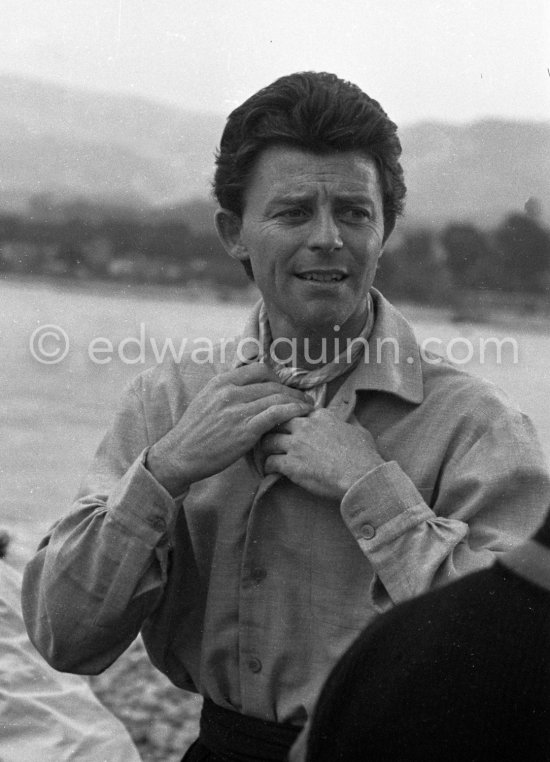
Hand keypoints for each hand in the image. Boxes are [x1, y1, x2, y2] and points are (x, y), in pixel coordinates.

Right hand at [147, 363, 312, 495]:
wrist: (181, 454)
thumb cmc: (195, 432)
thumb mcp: (207, 400)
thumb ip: (227, 391)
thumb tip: (249, 387)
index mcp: (221, 382)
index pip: (258, 369)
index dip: (276, 376)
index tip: (284, 386)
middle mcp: (230, 391)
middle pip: (271, 382)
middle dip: (291, 389)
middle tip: (302, 397)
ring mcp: (238, 409)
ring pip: (277, 396)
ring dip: (297, 400)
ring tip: (308, 406)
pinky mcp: (246, 429)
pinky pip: (277, 413)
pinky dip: (293, 411)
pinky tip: (302, 414)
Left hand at [260, 409, 383, 499]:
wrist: (361, 475)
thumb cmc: (364, 455)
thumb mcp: (359, 430)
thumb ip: (350, 421)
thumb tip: (351, 417)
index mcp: (321, 416)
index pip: (297, 411)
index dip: (291, 420)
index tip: (289, 428)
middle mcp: (305, 426)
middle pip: (277, 422)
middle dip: (273, 430)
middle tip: (271, 439)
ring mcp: (296, 444)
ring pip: (268, 440)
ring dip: (266, 448)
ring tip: (266, 455)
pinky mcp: (291, 463)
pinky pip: (270, 462)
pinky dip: (267, 467)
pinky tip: (269, 471)